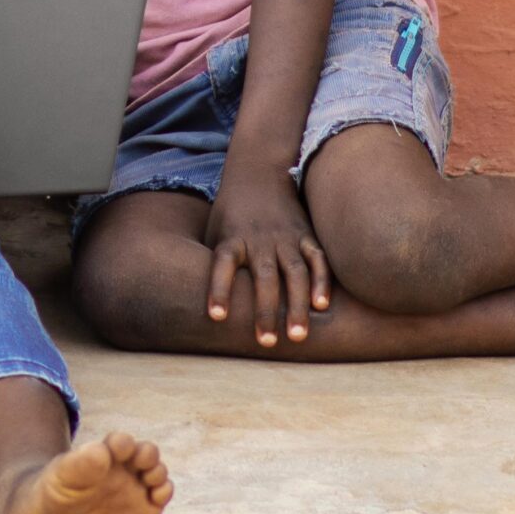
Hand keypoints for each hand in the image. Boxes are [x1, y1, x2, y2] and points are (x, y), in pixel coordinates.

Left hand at [204, 164, 330, 346]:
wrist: (257, 170)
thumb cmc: (230, 211)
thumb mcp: (213, 229)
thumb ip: (209, 261)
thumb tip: (192, 299)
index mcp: (232, 238)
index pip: (222, 264)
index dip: (218, 289)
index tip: (216, 316)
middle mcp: (259, 238)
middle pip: (263, 276)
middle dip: (266, 311)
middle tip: (267, 343)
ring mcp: (285, 236)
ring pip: (294, 272)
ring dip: (296, 305)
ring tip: (297, 336)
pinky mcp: (305, 234)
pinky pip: (316, 258)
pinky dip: (321, 281)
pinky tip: (322, 305)